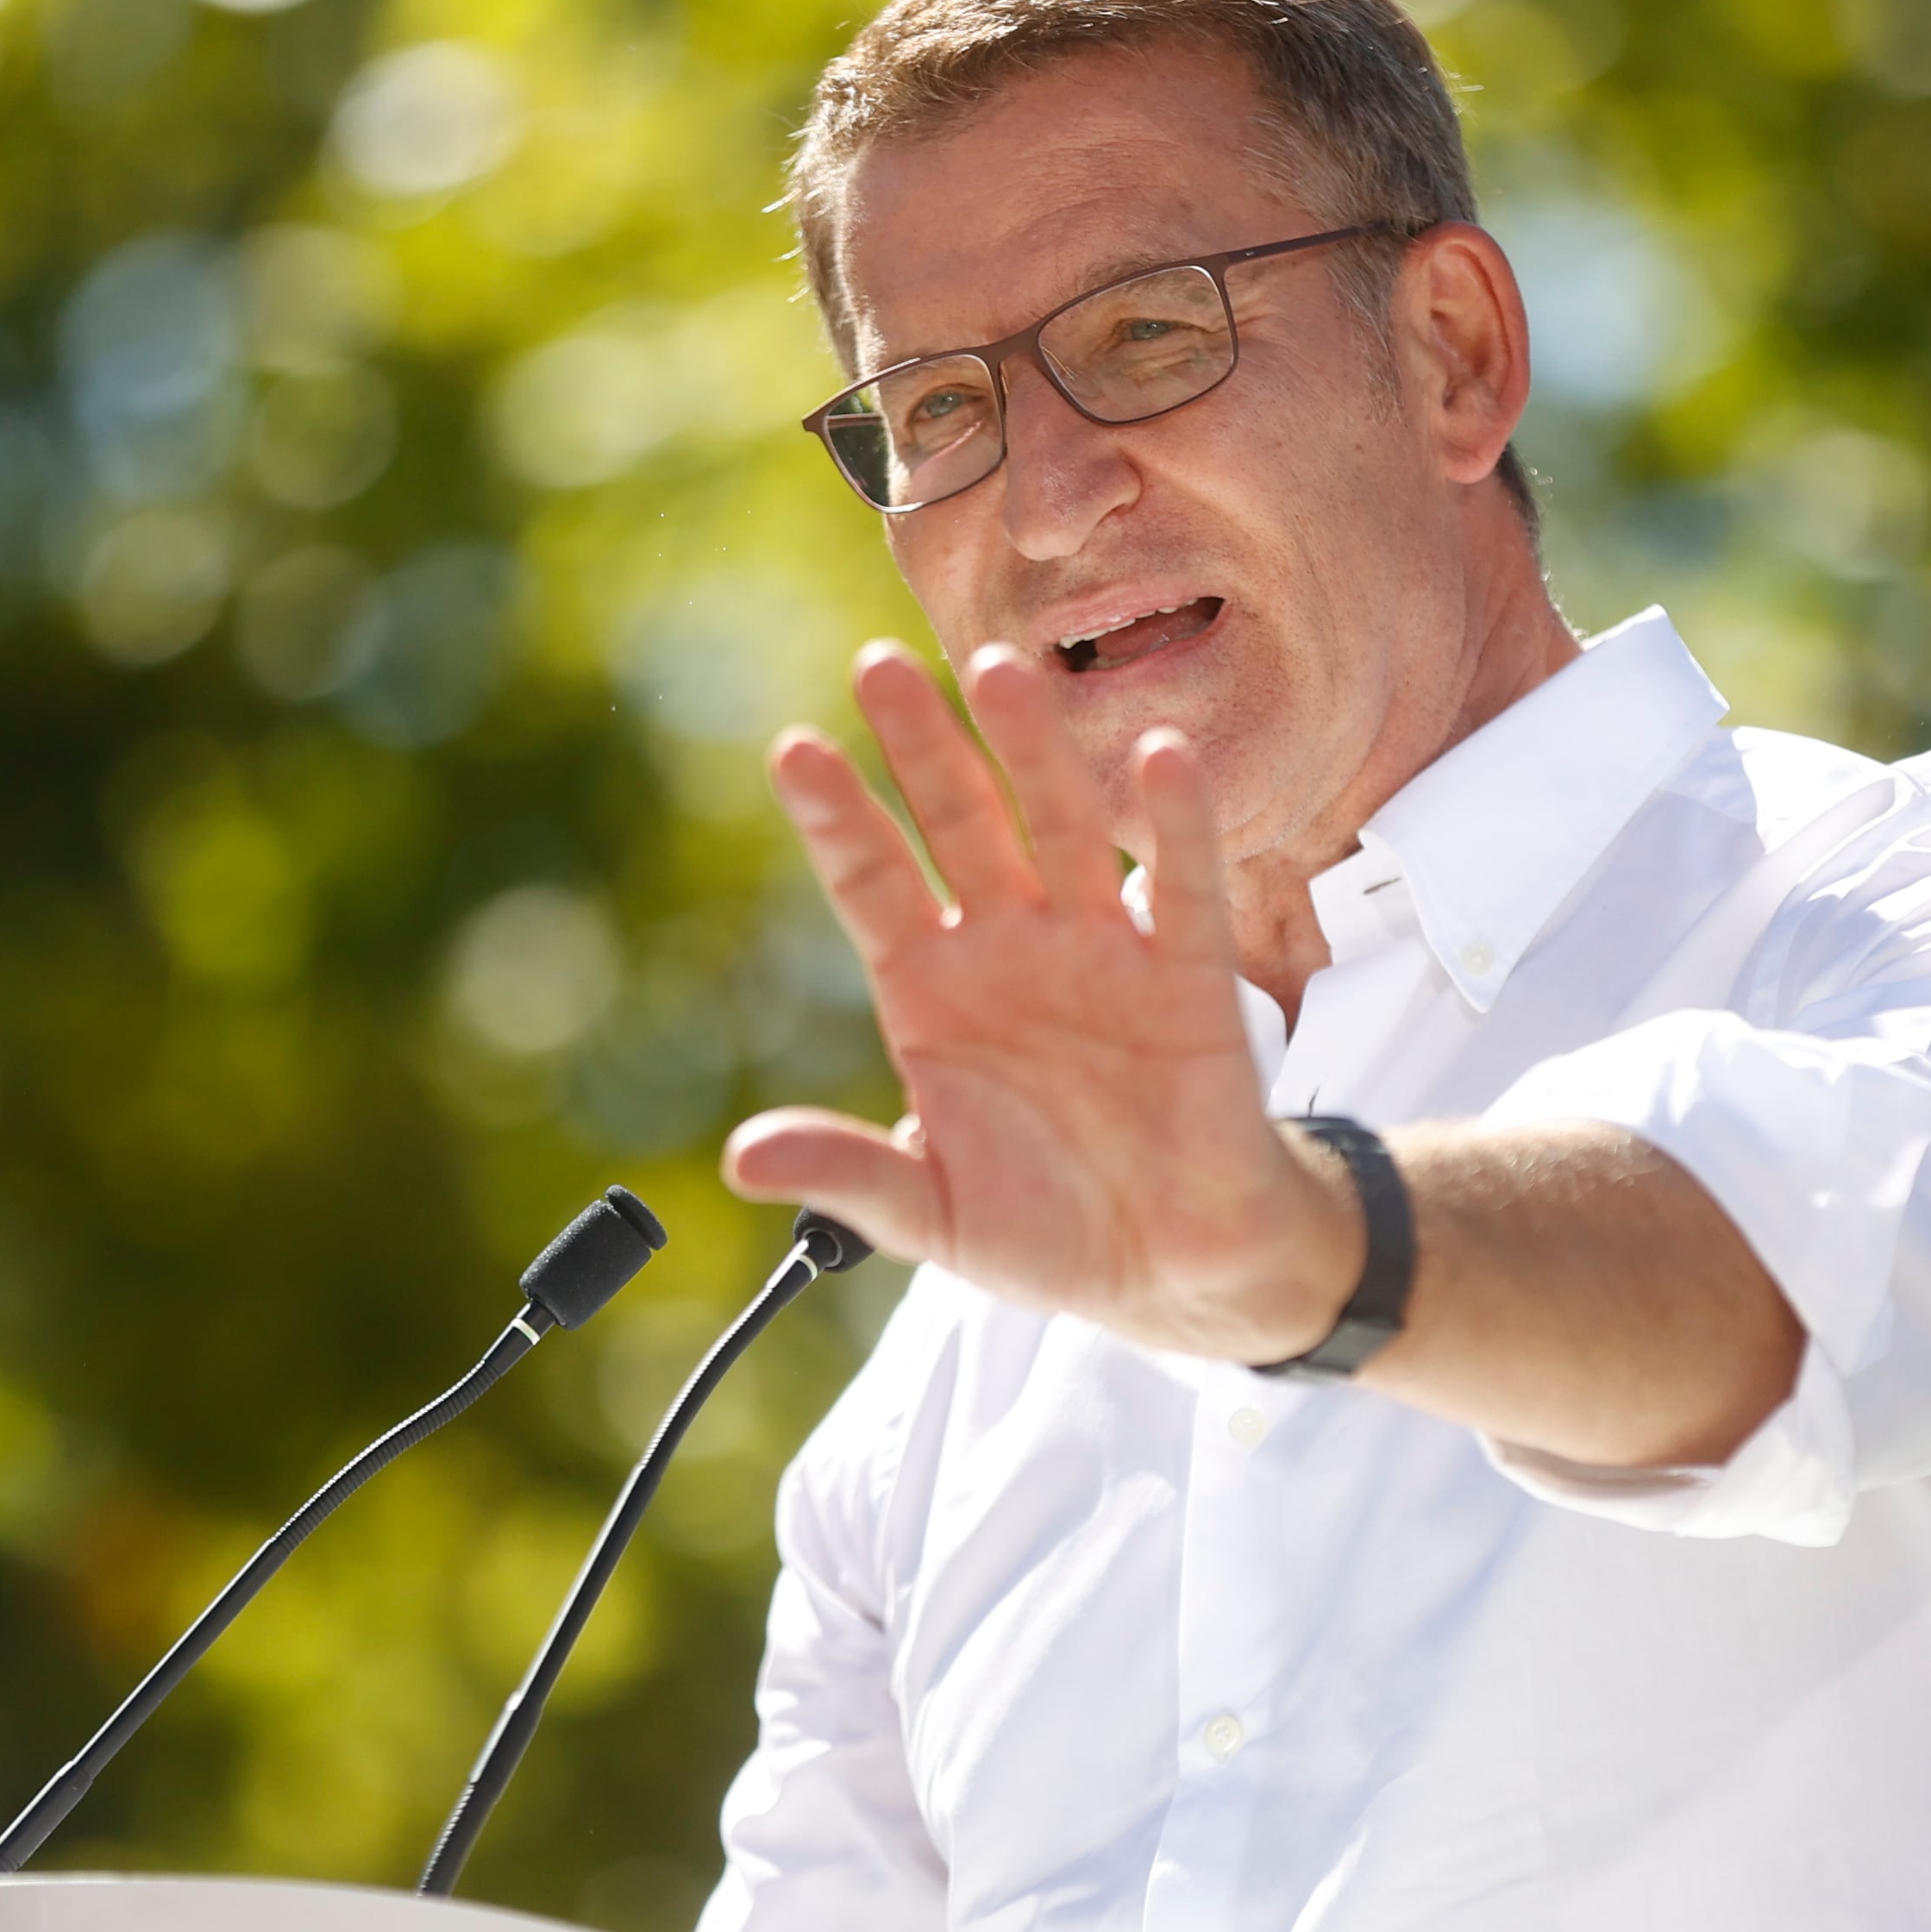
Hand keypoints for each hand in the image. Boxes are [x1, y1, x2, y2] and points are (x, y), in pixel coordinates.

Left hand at [724, 641, 1356, 1362]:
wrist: (1173, 1265)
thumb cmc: (1046, 1230)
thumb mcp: (930, 1214)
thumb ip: (849, 1176)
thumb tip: (743, 1159)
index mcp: (933, 992)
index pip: (874, 883)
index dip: (838, 818)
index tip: (794, 749)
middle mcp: (1010, 949)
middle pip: (960, 825)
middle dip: (923, 748)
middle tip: (880, 666)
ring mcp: (1100, 952)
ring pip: (1060, 830)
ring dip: (1033, 754)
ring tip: (1001, 673)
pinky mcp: (1188, 977)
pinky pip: (1183, 889)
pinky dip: (1177, 823)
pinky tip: (1160, 755)